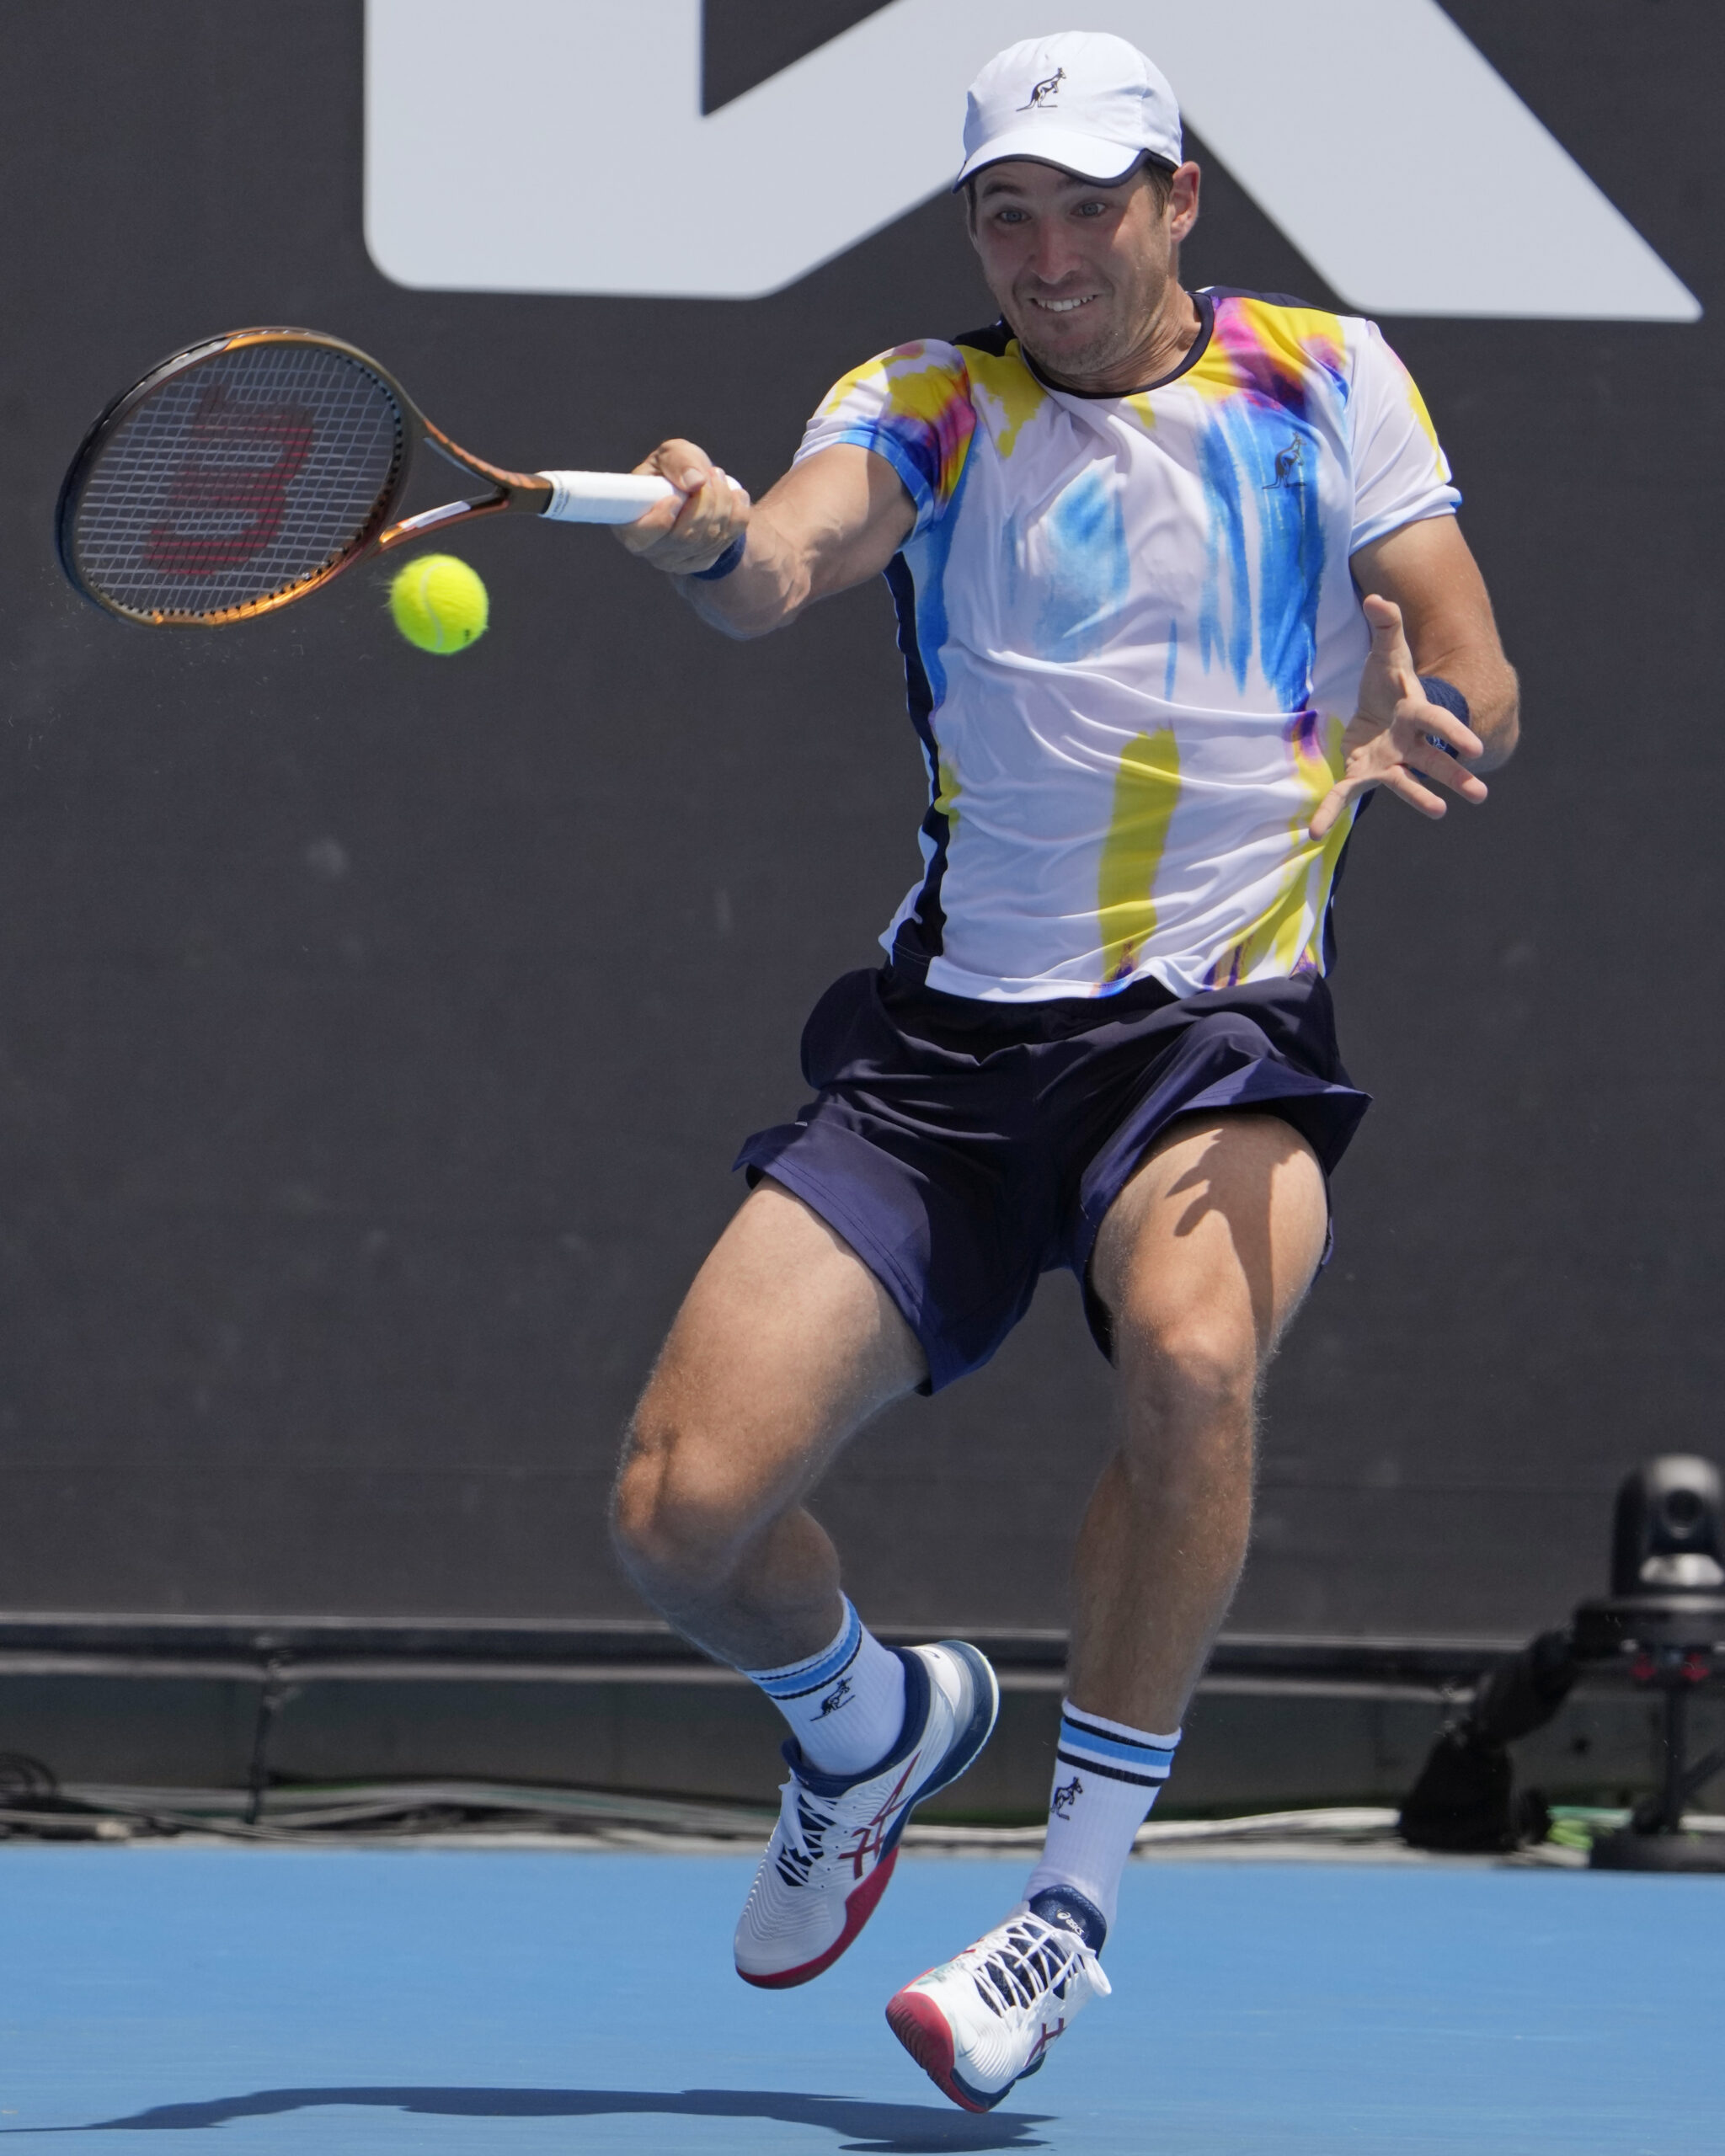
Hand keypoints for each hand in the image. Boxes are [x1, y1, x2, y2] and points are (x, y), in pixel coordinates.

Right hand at [612, 438, 750, 574]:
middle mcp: (652, 549)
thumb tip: (696, 481)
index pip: (640, 537)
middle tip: (711, 474)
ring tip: (719, 478)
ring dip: (723, 501)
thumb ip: (678, 461)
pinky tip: (734, 495)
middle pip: (685, 536)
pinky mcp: (702, 561)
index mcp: (631, 523)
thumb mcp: (671, 455)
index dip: (660, 520)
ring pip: (710, 538)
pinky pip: (728, 540)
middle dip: (706, 499)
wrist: (697, 491)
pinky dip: (737, 512)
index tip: (676, 498)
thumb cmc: (674, 471)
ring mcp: (678, 561)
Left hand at [1309, 594, 1488, 838]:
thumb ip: (1386, 626)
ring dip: (1421, 798)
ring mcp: (1391, 761)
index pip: (1439, 723)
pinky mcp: (1365, 773)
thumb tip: (1376, 599)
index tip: (1475, 748)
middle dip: (1456, 777)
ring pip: (1407, 783)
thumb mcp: (1385, 652)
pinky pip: (1346, 795)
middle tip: (1480, 794)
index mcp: (1417, 712)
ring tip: (1440, 812)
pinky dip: (1331, 812)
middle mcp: (1410, 742)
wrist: (1378, 705)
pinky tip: (1317, 833)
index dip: (1455, 734)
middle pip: (1435, 760)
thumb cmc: (1388, 679)